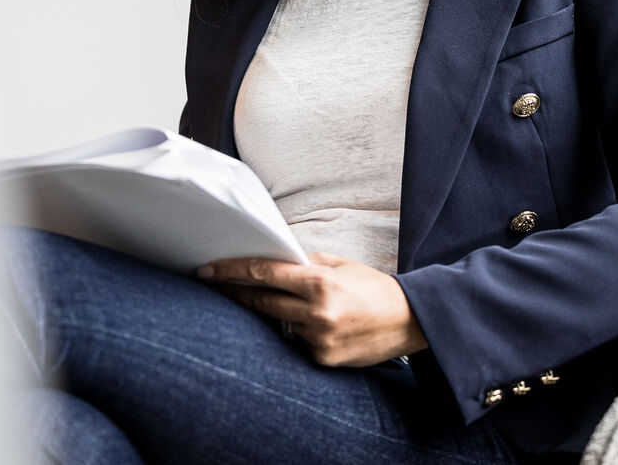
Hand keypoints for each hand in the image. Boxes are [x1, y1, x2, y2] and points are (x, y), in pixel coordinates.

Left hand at [197, 252, 427, 366]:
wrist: (410, 320)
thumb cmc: (374, 288)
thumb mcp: (340, 265)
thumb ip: (304, 263)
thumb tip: (272, 259)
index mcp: (319, 282)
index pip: (263, 274)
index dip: (231, 271)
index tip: (207, 271)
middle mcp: (316, 312)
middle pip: (261, 302)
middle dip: (236, 294)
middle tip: (213, 285)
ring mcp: (318, 339)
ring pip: (281, 323)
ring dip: (279, 313)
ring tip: (300, 306)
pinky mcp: (323, 358)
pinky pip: (298, 342)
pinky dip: (301, 332)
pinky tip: (323, 326)